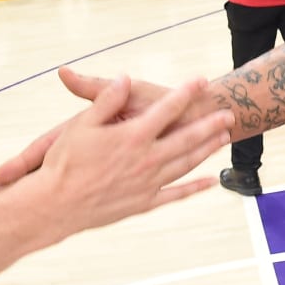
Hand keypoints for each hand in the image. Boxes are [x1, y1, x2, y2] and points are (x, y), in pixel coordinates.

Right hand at [26, 76, 231, 234]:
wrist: (54, 207)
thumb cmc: (64, 163)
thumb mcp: (81, 124)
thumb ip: (105, 99)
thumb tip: (124, 77)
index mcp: (132, 137)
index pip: (166, 109)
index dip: (185, 93)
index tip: (201, 81)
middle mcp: (146, 160)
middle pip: (186, 139)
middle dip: (209, 124)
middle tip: (230, 114)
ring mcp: (147, 183)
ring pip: (185, 164)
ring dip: (206, 150)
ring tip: (224, 139)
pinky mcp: (143, 203)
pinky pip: (175, 194)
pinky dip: (194, 187)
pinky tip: (211, 181)